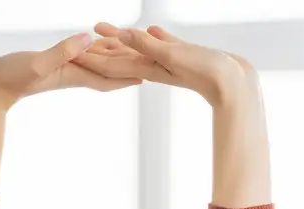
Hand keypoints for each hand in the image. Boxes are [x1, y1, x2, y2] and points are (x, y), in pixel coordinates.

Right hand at [0, 31, 140, 111]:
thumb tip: (86, 40)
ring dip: (114, 59)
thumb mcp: (37, 63)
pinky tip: (98, 44)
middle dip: (128, 67)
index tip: (149, 73)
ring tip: (133, 52)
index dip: (128, 74)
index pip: (106, 76)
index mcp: (72, 74)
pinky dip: (94, 50)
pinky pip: (81, 57)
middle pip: (107, 71)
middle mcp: (72, 73)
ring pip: (96, 63)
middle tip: (149, 63)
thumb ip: (61, 52)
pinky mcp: (54, 64)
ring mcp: (64, 70)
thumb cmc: (11, 77)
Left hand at [73, 24, 257, 107]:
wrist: (233, 83)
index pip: (112, 65)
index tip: (70, 54)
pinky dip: (153, 38)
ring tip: (104, 29)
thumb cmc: (204, 72)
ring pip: (138, 49)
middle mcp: (154, 66)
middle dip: (97, 52)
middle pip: (118, 58)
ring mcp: (169, 61)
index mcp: (148, 68)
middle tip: (76, 43)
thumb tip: (123, 35)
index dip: (91, 58)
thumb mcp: (172, 55)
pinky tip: (152, 30)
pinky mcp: (185, 55)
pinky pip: (163, 45)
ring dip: (120, 41)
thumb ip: (147, 45)